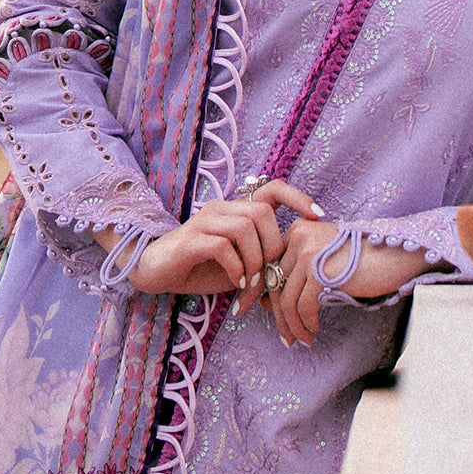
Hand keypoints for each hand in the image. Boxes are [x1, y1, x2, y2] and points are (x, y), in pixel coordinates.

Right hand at [122, 180, 320, 297]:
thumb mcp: (238, 266)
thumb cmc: (199, 269)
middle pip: (262, 212)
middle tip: (270, 275)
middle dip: (273, 246)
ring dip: (255, 261)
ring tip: (251, 285)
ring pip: (245, 227)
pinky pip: (223, 245)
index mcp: (235, 210)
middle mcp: (221, 208)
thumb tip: (290, 274)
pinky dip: (236, 267)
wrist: (154, 273)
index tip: (318, 215)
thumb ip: (261, 262)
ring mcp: (204, 221)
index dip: (298, 198)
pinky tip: (236, 283)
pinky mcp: (191, 239)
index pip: (272, 188)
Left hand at [262, 220, 448, 345]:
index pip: (271, 268)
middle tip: (287, 338)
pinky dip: (306, 323)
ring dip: (293, 326)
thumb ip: (296, 276)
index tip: (272, 318)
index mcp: (297, 230)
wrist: (394, 253)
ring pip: (287, 300)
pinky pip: (303, 306)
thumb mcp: (324, 263)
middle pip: (276, 285)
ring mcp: (308, 253)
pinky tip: (315, 330)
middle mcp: (298, 237)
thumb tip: (265, 303)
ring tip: (302, 340)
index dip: (268, 297)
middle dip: (279, 317)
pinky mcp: (320, 271)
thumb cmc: (361, 260)